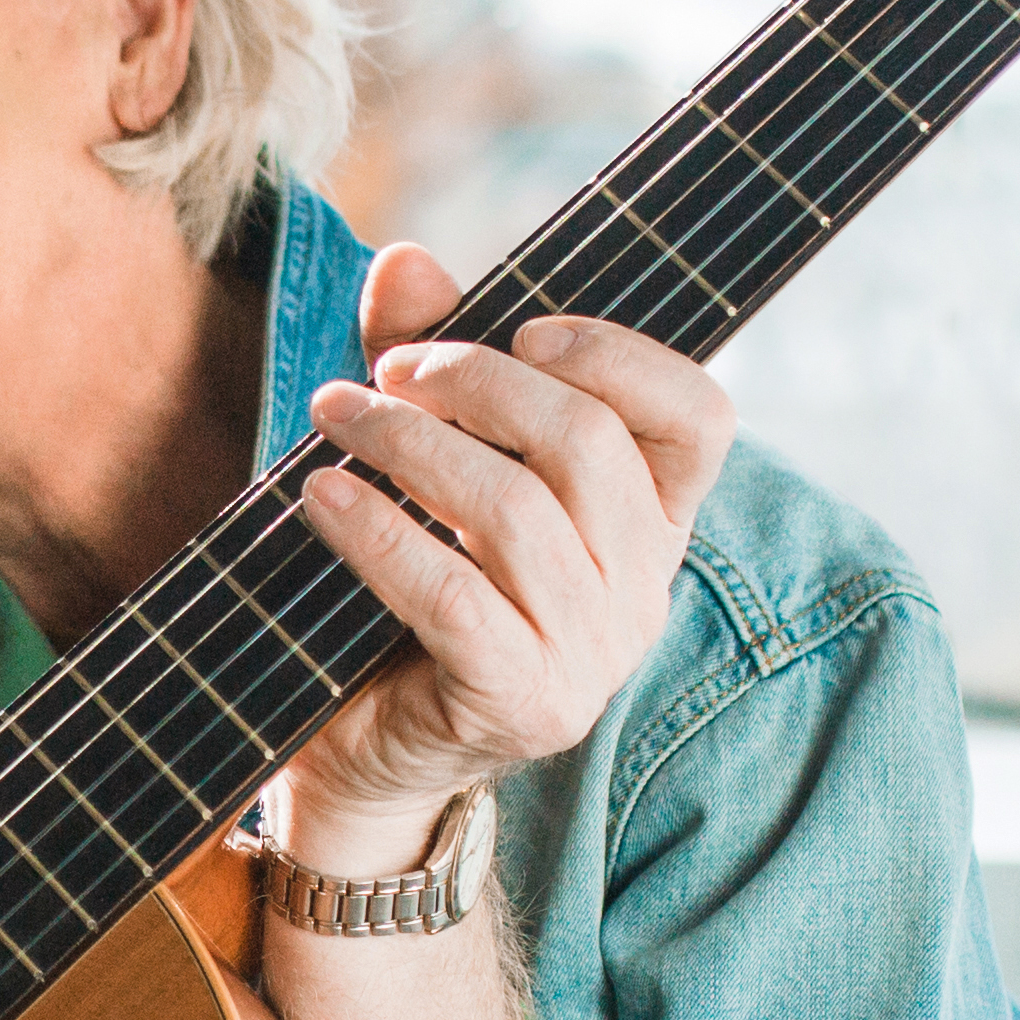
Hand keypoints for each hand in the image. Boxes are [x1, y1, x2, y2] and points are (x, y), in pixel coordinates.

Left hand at [274, 246, 731, 866]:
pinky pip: (452, 594)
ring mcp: (591, 656)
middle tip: (387, 372)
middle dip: (476, 382)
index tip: (522, 330)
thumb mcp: (427, 465)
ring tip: (334, 415)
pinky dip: (377, 531)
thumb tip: (405, 262)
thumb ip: (430, 365)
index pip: (699, 419)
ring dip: (409, 444)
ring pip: (515, 512)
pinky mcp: (522, 702)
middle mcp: (641, 591)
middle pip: (588, 445)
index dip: (622, 356)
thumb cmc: (403, 591)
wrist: (363, 757)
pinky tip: (320, 495)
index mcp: (649, 525)